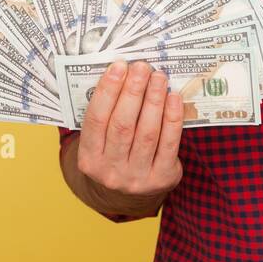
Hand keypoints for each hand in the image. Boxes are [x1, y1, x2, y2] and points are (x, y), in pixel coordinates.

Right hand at [76, 60, 183, 212]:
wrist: (129, 195)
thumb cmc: (115, 154)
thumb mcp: (100, 142)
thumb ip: (106, 113)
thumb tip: (123, 73)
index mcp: (88, 158)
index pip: (96, 120)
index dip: (108, 91)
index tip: (119, 66)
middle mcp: (110, 171)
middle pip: (122, 125)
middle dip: (133, 92)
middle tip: (142, 67)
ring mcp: (136, 177)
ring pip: (147, 133)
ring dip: (154, 100)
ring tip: (159, 77)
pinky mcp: (161, 178)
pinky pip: (169, 143)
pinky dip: (172, 118)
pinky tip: (174, 98)